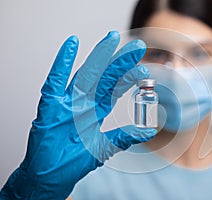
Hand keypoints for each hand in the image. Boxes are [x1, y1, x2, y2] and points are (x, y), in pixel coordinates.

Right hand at [0, 31, 156, 198]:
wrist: (52, 173)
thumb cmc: (76, 158)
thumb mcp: (107, 146)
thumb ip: (127, 136)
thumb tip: (150, 130)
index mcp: (99, 108)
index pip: (117, 87)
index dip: (130, 77)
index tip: (145, 70)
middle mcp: (86, 101)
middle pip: (105, 75)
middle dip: (121, 61)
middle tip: (138, 47)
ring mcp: (68, 101)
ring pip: (86, 73)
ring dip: (99, 55)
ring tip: (112, 39)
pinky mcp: (51, 105)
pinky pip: (56, 81)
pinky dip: (62, 62)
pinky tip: (72, 44)